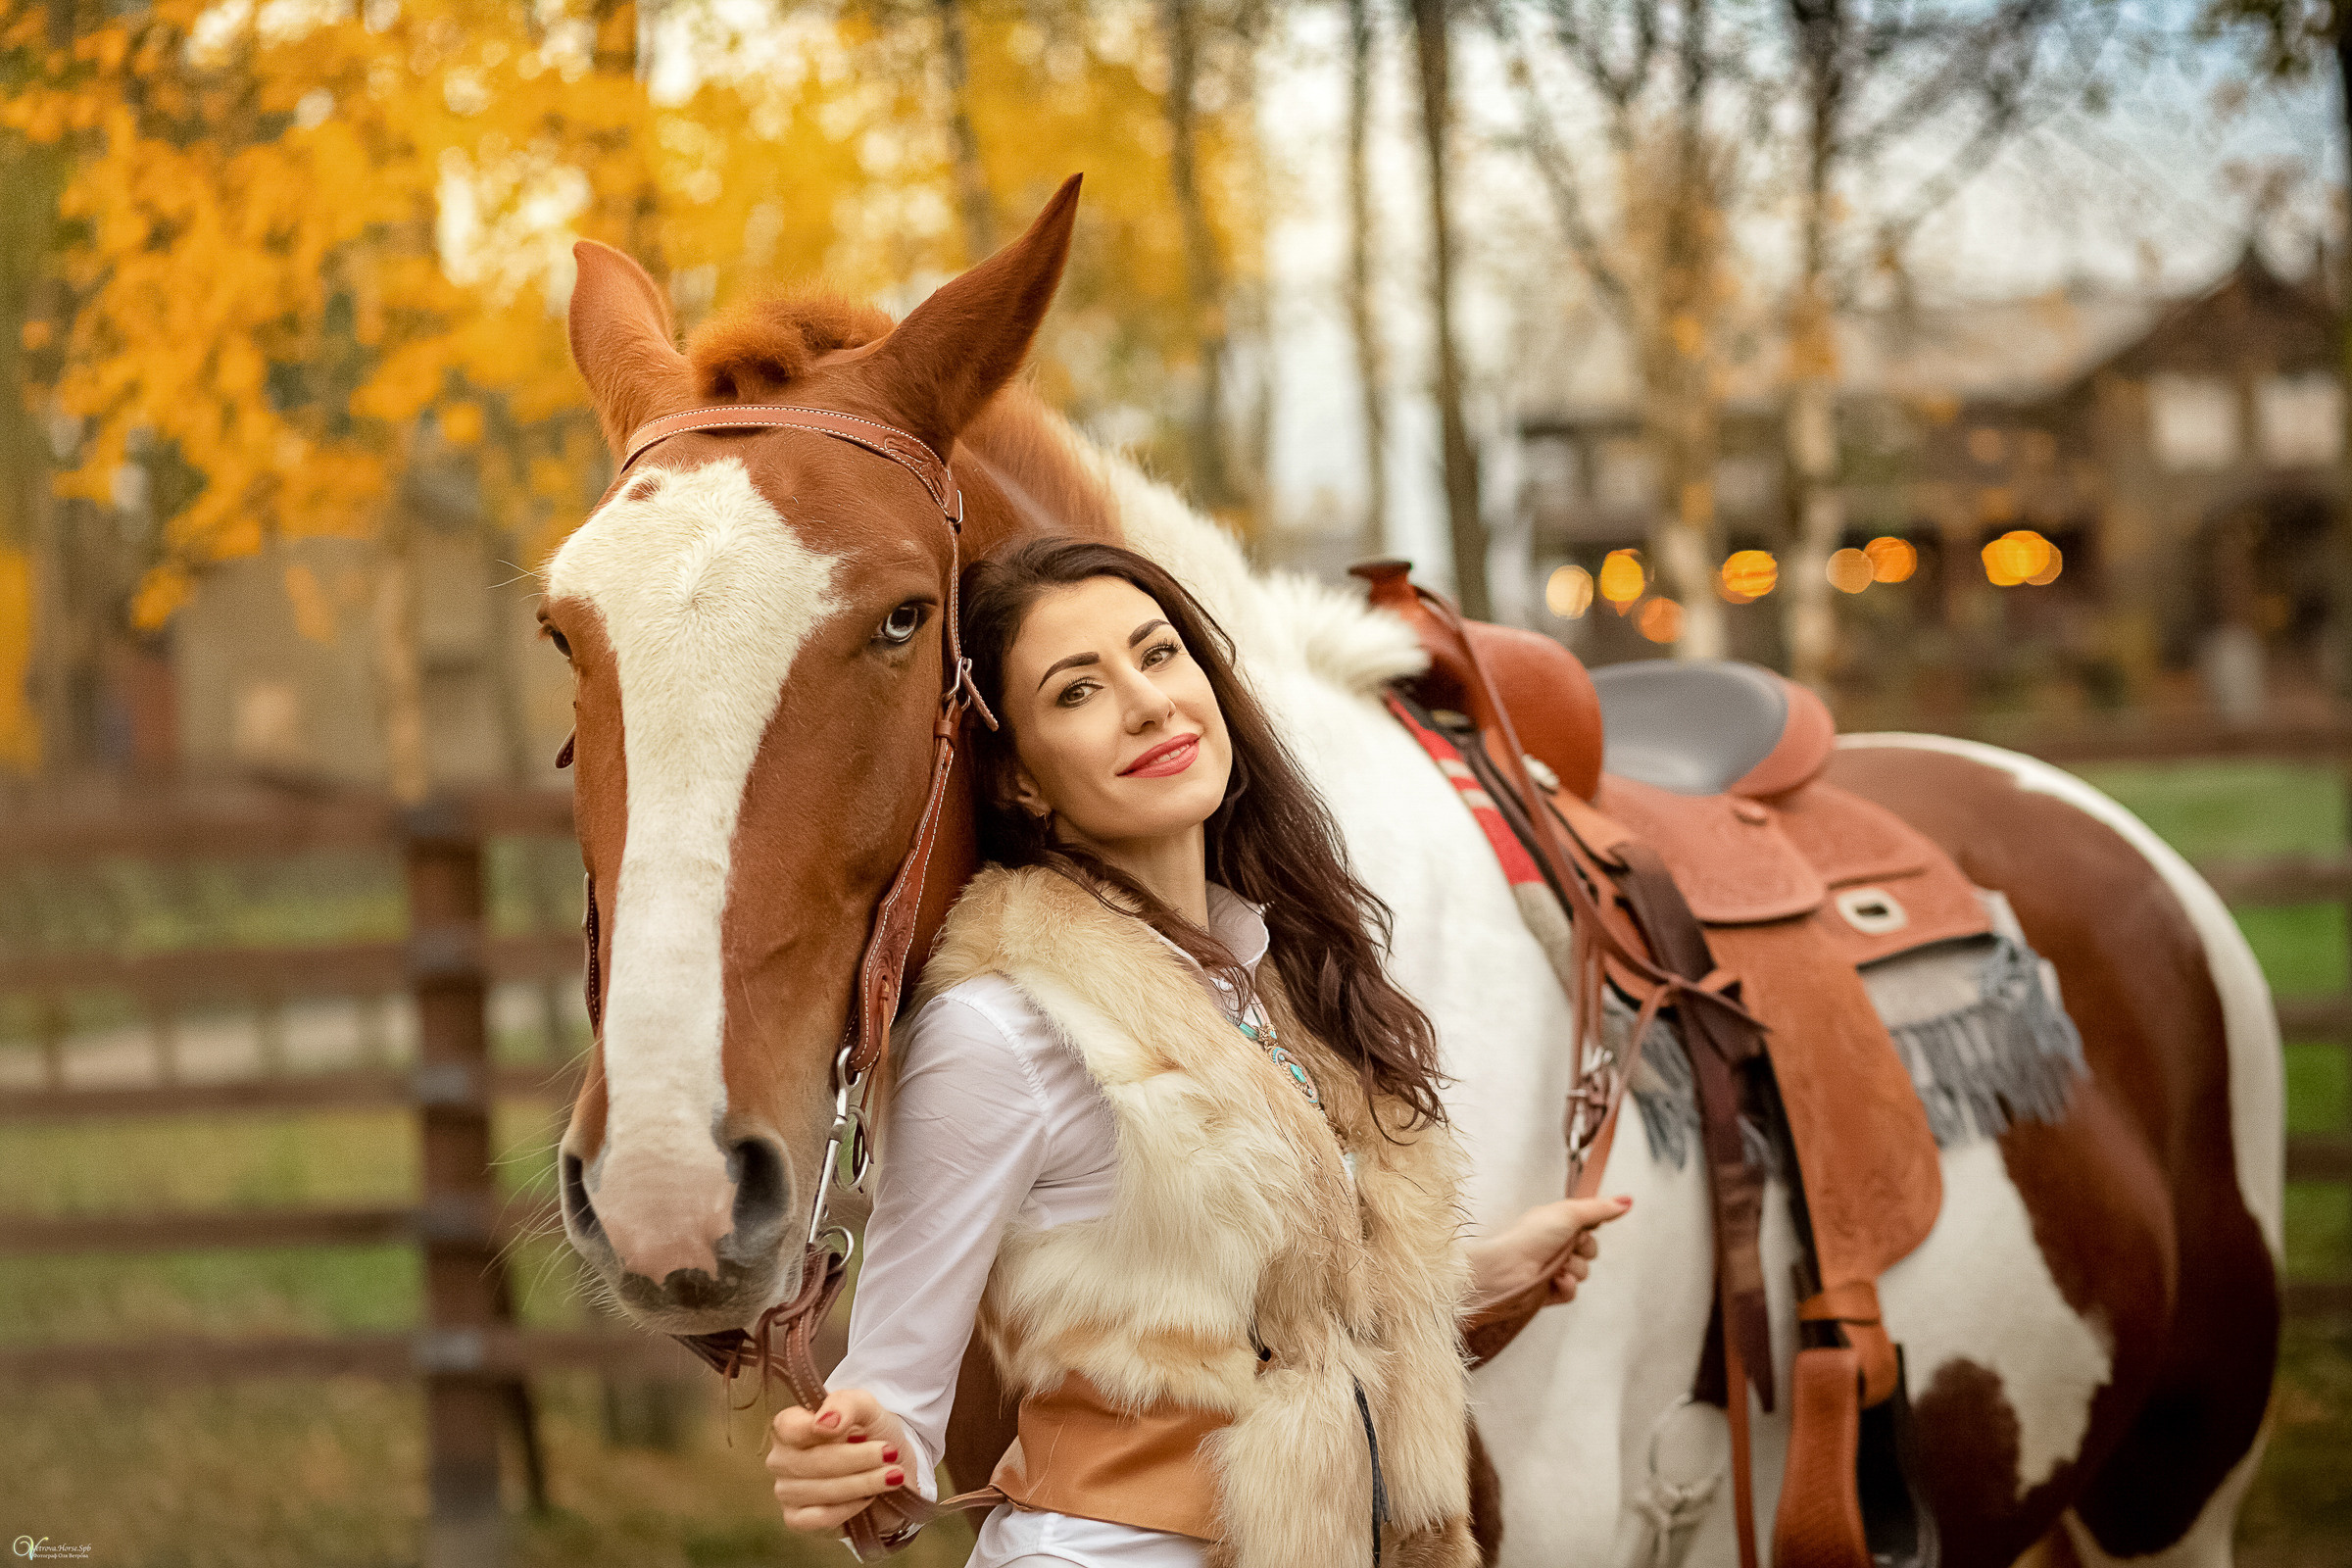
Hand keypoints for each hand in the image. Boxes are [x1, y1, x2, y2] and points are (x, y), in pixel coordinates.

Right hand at [766, 1387, 912, 1534]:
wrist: (891, 1469)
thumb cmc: (873, 1432)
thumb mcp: (867, 1407)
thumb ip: (845, 1404)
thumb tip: (824, 1422)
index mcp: (789, 1424)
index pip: (788, 1426)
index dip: (818, 1430)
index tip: (858, 1432)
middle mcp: (782, 1458)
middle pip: (812, 1462)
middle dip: (858, 1459)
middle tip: (890, 1453)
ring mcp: (785, 1490)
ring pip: (820, 1491)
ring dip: (862, 1483)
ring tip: (892, 1474)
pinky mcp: (796, 1519)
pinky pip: (819, 1518)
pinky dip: (849, 1508)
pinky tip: (868, 1497)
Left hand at [1463, 1194, 1632, 1312]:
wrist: (1508, 1268)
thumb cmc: (1529, 1236)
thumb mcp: (1569, 1213)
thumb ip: (1599, 1208)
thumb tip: (1627, 1201)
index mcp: (1555, 1222)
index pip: (1587, 1225)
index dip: (1591, 1227)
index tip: (1587, 1226)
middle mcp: (1554, 1244)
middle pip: (1590, 1249)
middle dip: (1584, 1249)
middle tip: (1569, 1245)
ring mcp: (1552, 1268)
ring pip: (1584, 1271)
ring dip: (1574, 1268)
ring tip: (1557, 1264)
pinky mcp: (1549, 1291)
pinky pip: (1573, 1292)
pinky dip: (1566, 1286)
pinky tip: (1555, 1280)